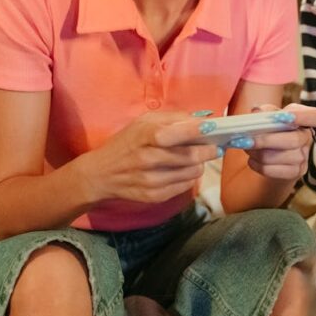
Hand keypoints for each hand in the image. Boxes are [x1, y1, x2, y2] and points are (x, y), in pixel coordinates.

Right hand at [79, 111, 219, 204]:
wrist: (101, 174)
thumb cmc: (126, 143)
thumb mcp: (144, 122)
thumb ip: (174, 119)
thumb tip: (204, 119)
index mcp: (146, 135)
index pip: (177, 133)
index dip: (198, 130)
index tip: (214, 128)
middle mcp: (149, 158)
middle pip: (191, 156)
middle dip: (208, 150)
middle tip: (214, 146)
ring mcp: (151, 180)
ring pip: (192, 172)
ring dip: (199, 164)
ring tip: (196, 158)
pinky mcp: (154, 196)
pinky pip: (185, 187)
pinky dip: (189, 177)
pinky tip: (183, 170)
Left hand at [237, 103, 315, 180]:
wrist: (274, 154)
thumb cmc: (273, 129)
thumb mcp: (270, 115)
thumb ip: (264, 111)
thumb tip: (257, 112)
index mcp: (306, 119)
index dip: (304, 116)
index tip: (285, 116)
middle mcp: (308, 138)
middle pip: (294, 140)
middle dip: (267, 140)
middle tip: (246, 139)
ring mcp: (304, 157)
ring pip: (281, 157)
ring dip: (258, 153)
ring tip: (246, 147)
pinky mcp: (295, 172)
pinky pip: (274, 170)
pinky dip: (258, 165)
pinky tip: (252, 159)